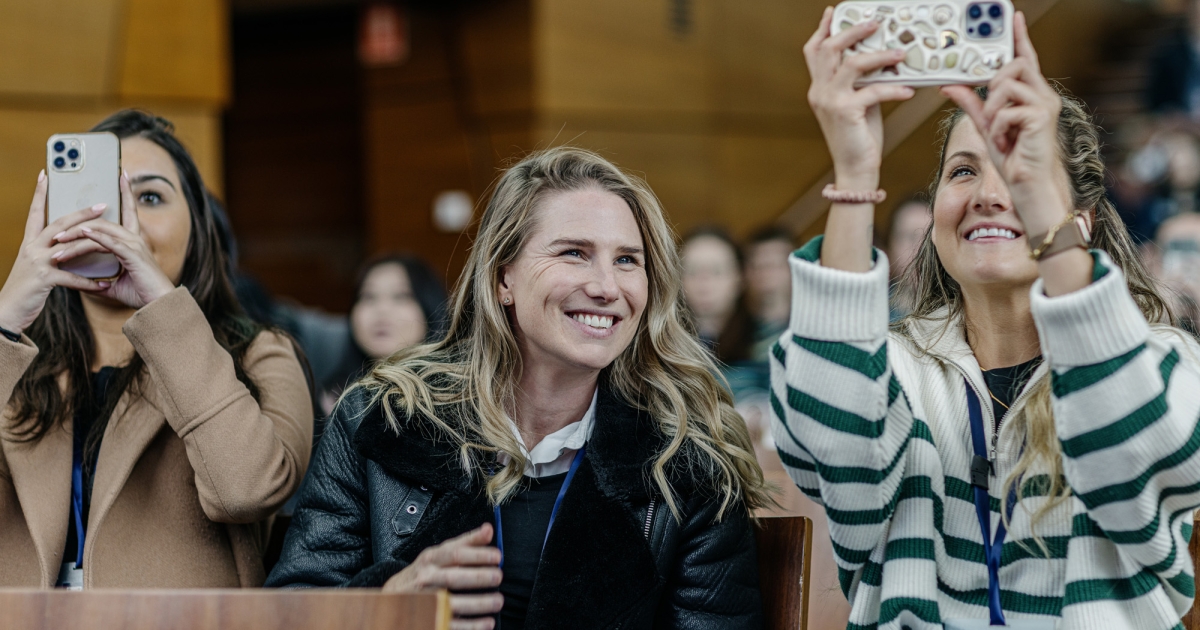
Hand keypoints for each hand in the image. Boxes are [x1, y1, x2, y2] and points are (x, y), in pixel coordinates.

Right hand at [0, 171, 113, 333]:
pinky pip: (72, 278)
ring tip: (111, 238)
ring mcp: (37, 262)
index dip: (40, 194)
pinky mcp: (44, 279)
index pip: (36, 213)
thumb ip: (49, 254)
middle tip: (102, 204)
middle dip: (81, 213)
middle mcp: (32, 248)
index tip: (45, 175)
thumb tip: (65, 245)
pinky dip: (89, 282)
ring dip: (91, 241)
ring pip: (67, 246)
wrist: (7, 311)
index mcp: (30, 242)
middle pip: (59, 224)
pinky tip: (105, 284)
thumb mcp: (35, 266)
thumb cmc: (25, 289)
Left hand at [53, 172, 175, 309]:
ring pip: (100, 231)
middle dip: (77, 222)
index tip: (122, 175)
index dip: (126, 192)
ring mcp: (134, 245)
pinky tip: (80, 234)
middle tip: (55, 232)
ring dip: (76, 234)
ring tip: (57, 241)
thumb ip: (97, 279)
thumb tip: (78, 281)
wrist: (158, 306)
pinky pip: (108, 242)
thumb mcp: (113, 285)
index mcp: (132, 242)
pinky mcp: (132, 254)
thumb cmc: (141, 294)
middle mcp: (134, 239)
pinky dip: (93, 237)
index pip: (129, 211)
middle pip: (102, 221)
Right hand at [383, 524, 503, 629]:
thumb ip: (465, 543)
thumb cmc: (421, 573)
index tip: (497, 556)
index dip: (478, 554)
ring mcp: (426, 600)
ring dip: (479, 602)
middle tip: (498, 576)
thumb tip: (488, 530)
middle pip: (454, 577)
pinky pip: (452, 624)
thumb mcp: (438, 553)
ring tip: (498, 600)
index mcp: (431, 559)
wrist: (393, 595)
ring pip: (453, 602)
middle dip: (479, 577)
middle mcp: (427, 579)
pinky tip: (487, 622)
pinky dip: (472, 625)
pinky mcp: (430, 620)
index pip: (455, 554)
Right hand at [804, 7, 915, 186]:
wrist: (854, 169)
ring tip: (900, 53)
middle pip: (828, 49)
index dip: (823, 29)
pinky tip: (907, 91)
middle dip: (852, 31)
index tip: (833, 12)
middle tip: (874, 23)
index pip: (814, 51)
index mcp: (819, 88)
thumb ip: (861, 82)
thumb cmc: (859, 138)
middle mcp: (820, 92)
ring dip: (879, 55)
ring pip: (851, 64)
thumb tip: (881, 61)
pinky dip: (893, 89)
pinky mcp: (845, 112)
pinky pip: (873, 91)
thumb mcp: (858, 104)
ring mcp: (830, 101)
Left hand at [941, 11, 1072, 235]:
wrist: (1028, 184)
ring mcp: (1045, 104)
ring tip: (998, 129)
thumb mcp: (985, 126)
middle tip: (991, 108)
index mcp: (1031, 94)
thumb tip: (950, 86)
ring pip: (1008, 84)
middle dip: (995, 81)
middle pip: (1016, 64)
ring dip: (994, 107)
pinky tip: (1006, 140)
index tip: (1013, 17)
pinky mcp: (1042, 116)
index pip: (1025, 58)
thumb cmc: (1013, 158)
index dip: (1019, 37)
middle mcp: (1042, 95)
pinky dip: (998, 126)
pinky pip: (1007, 109)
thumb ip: (971, 104)